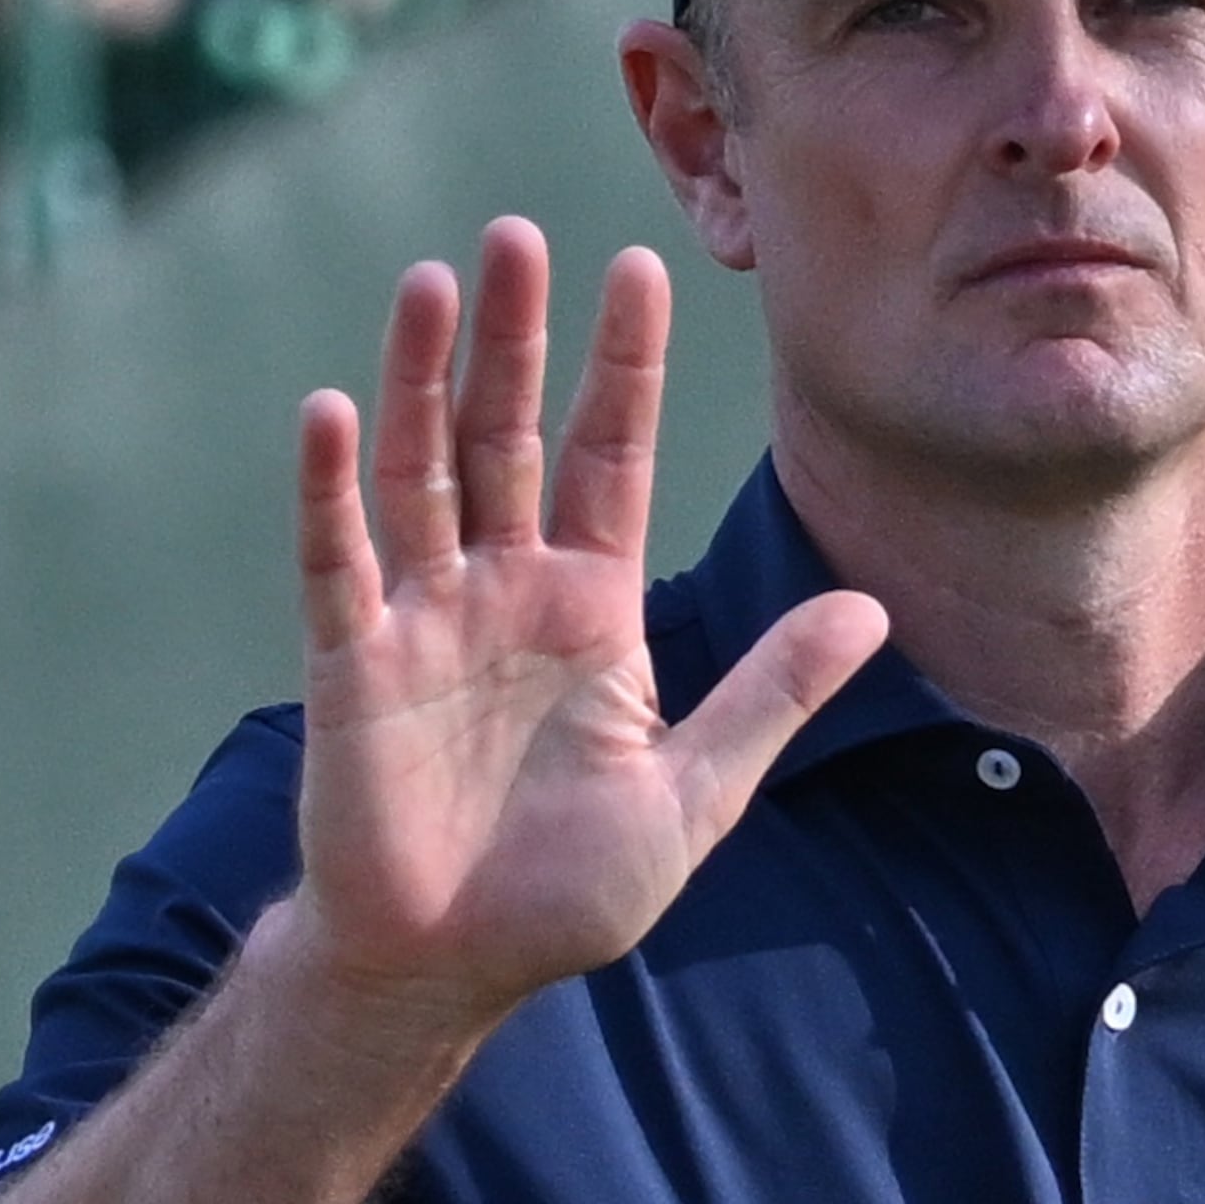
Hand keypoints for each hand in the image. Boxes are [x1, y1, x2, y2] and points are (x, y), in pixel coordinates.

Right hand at [283, 226, 885, 1050]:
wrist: (451, 970)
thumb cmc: (564, 892)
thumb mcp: (694, 791)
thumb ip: (770, 693)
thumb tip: (872, 610)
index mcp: (591, 609)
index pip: (610, 459)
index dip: (622, 367)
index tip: (639, 268)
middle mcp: (505, 591)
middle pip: (509, 436)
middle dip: (516, 338)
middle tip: (521, 234)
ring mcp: (423, 619)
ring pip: (423, 470)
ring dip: (424, 378)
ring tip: (435, 281)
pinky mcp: (352, 664)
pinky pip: (338, 560)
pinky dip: (331, 489)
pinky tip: (333, 408)